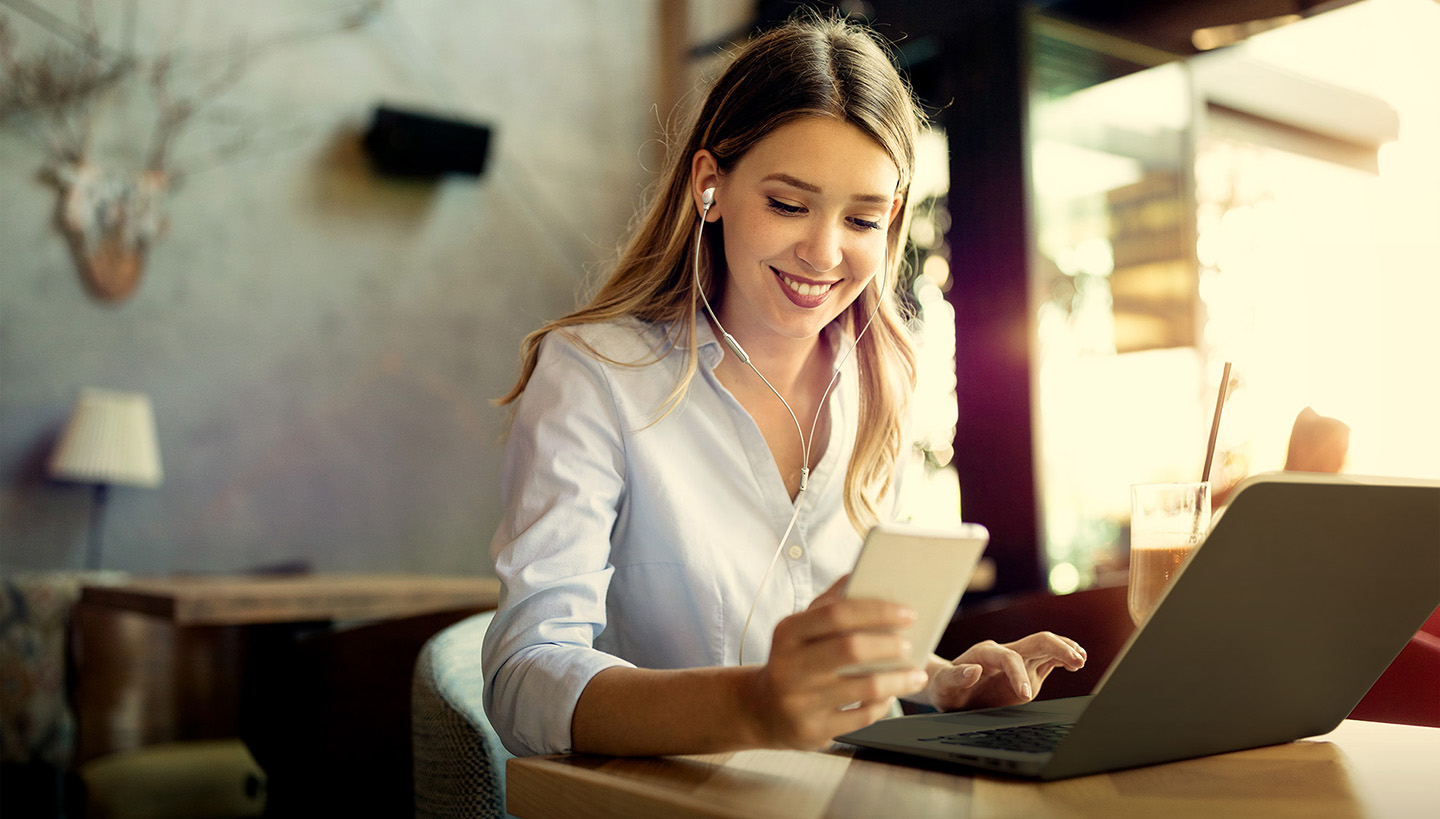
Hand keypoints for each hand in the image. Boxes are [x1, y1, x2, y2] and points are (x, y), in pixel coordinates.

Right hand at [749, 575, 928, 748]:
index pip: (837, 613)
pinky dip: (882, 704)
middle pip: (851, 649)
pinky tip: (889, 695)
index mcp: (788, 632)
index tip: (908, 613)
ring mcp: (800, 701)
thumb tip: (860, 572)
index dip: (877, 611)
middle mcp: (789, 666)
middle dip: (889, 645)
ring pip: (864, 687)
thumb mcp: (800, 630)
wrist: (762, 709)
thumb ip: (829, 603)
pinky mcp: (813, 730)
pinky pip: (862, 717)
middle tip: (909, 644)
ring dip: (899, 679)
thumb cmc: (794, 660)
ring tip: (916, 674)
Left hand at [923, 632, 1086, 711]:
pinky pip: (1048, 659)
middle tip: (1076, 660)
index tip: (1026, 695)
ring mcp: (1018, 659)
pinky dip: (1063, 658)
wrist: (948, 687)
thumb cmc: (944, 687)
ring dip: (1065, 650)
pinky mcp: (1026, 669)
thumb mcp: (942, 686)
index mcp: (984, 653)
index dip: (1019, 674)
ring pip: (1046, 646)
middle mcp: (1004, 652)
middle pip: (1036, 641)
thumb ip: (956, 678)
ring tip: (1080, 660)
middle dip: (1057, 647)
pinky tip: (1076, 662)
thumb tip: (974, 671)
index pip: (1008, 657)